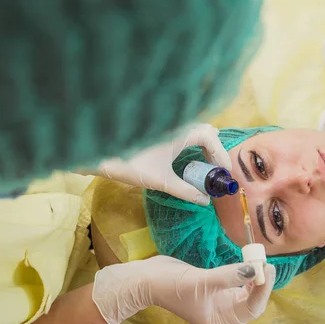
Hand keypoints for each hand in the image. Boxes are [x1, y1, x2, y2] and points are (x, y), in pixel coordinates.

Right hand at [92, 255, 275, 323]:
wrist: (146, 278)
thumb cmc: (171, 285)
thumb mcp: (201, 282)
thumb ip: (229, 276)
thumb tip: (255, 269)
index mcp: (218, 320)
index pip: (250, 309)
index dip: (262, 290)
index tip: (268, 269)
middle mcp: (221, 313)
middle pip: (250, 300)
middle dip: (259, 282)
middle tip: (266, 262)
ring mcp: (217, 299)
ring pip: (244, 289)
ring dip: (252, 276)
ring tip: (258, 259)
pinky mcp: (212, 285)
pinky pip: (234, 279)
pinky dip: (242, 271)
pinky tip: (247, 261)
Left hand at [97, 124, 230, 204]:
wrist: (100, 153)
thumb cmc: (132, 164)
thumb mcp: (162, 181)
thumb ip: (186, 191)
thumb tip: (204, 201)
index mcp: (181, 130)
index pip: (210, 137)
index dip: (221, 154)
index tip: (224, 172)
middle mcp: (176, 123)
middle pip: (204, 130)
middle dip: (213, 149)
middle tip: (216, 170)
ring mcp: (166, 125)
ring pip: (192, 129)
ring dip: (201, 146)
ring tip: (204, 166)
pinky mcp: (157, 129)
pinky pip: (181, 131)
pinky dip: (189, 143)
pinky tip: (186, 159)